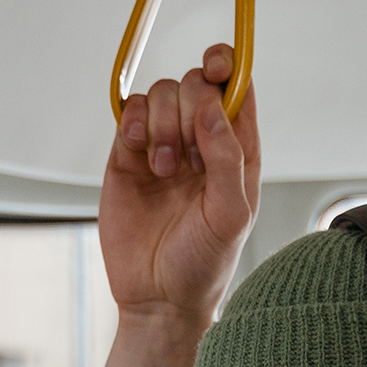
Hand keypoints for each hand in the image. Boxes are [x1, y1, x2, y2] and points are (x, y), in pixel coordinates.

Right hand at [87, 43, 260, 366]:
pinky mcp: (129, 156)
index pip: (237, 88)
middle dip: (188, 108)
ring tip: (164, 169)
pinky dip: (133, 121)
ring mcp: (164, 146)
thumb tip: (213, 105)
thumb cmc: (203, 265)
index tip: (215, 68)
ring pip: (161, 94)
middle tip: (186, 158)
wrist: (158, 299)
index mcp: (237, 152)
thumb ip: (227, 156)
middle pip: (194, 84)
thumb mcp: (231, 215)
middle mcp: (202, 143)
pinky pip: (130, 112)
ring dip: (161, 123)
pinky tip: (140, 152)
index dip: (227, 66)